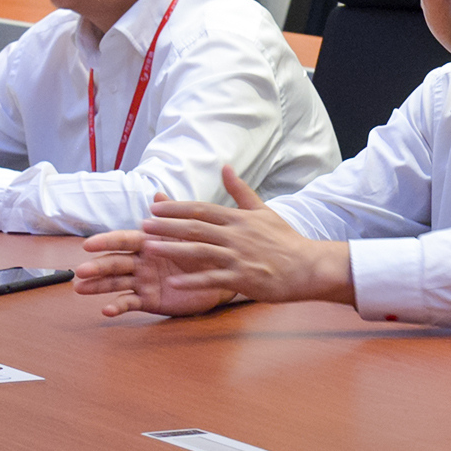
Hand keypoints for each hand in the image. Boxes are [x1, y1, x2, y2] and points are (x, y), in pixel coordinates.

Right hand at [75, 194, 238, 316]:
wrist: (219, 276)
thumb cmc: (202, 251)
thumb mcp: (188, 233)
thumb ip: (171, 216)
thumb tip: (158, 193)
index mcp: (148, 243)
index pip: (123, 240)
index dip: (106, 242)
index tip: (88, 245)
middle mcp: (140, 262)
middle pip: (115, 263)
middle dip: (97, 266)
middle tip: (80, 271)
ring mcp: (143, 281)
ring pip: (116, 283)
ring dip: (98, 286)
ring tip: (81, 289)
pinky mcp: (149, 300)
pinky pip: (130, 303)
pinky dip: (118, 306)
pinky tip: (106, 310)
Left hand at [84, 167, 352, 310]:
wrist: (308, 266)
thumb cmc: (285, 240)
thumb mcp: (264, 210)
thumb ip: (241, 191)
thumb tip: (225, 167)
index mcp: (238, 218)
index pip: (201, 210)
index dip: (176, 208)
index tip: (154, 208)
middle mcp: (235, 235)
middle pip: (195, 228)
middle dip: (166, 226)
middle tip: (142, 225)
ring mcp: (238, 257)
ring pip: (199, 251)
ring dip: (172, 250)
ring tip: (149, 249)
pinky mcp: (242, 278)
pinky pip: (212, 279)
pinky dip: (192, 281)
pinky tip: (172, 283)